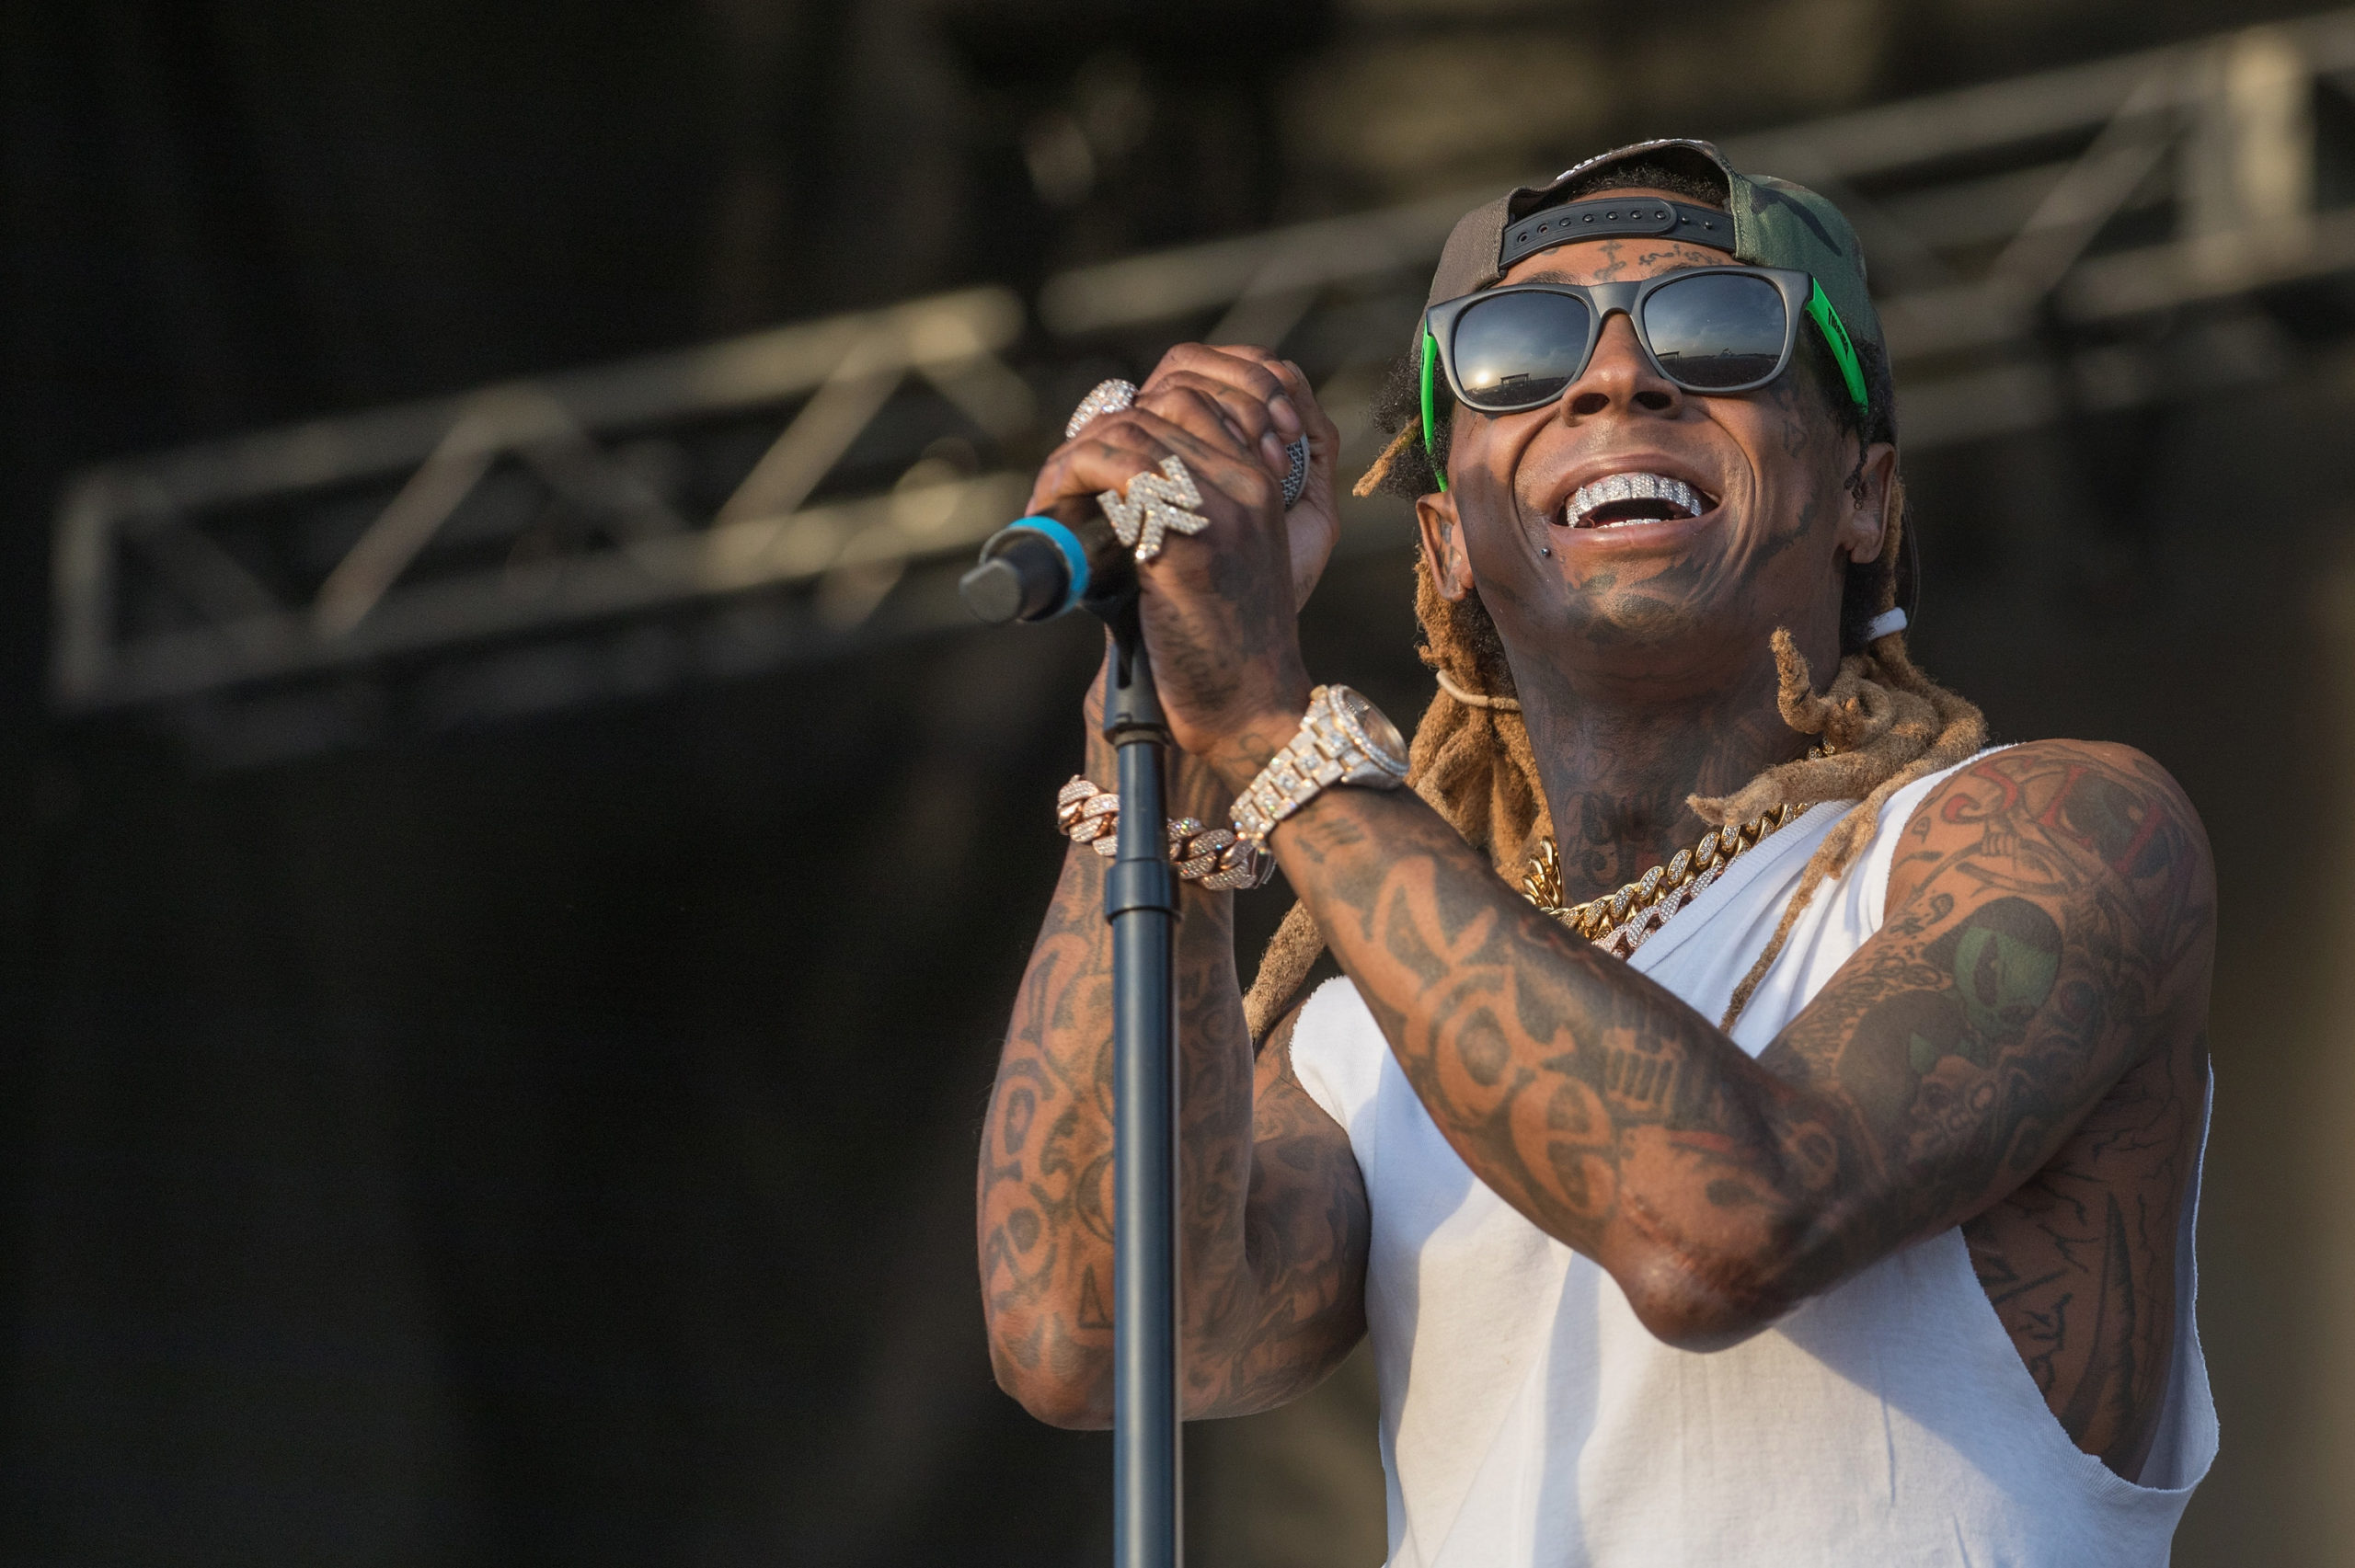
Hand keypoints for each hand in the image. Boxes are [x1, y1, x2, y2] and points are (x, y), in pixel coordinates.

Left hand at [1030, 346, 1318, 774]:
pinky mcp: (1191, 541)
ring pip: (1132, 428)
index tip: (1089, 467)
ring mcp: (1222, 508)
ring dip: (1072, 456)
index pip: (1190, 398)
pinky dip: (1070, 477)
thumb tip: (1104, 487)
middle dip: (1092, 434)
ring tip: (1050, 499)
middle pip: (1157, 403)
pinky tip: (1052, 511)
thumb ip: (1181, 515)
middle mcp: (1247, 483)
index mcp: (1259, 483)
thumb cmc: (1221, 652)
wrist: (1249, 713)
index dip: (1126, 421)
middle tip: (1058, 486)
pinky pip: (1121, 469)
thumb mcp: (1215, 563)